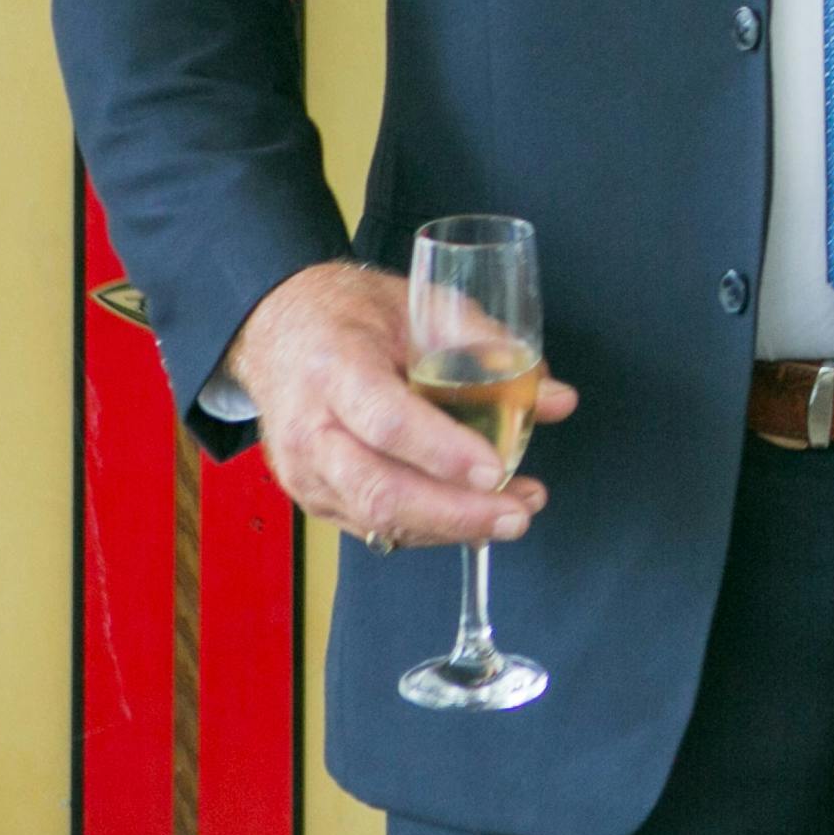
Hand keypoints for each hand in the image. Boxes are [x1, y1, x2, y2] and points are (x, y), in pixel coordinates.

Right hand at [226, 259, 576, 551]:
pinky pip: (372, 525)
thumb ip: (490, 350)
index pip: (388, 422)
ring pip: (377, 519)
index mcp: (334, 367)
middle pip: (380, 489)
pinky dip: (427, 527)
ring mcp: (304, 471)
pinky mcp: (311, 496)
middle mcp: (309, 429)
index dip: (444, 452)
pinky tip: (471, 517)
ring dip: (451, 527)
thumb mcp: (420, 307)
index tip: (497, 469)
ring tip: (513, 512)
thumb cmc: (350, 313)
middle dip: (457, 513)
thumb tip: (557, 398)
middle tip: (518, 513)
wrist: (277, 329)